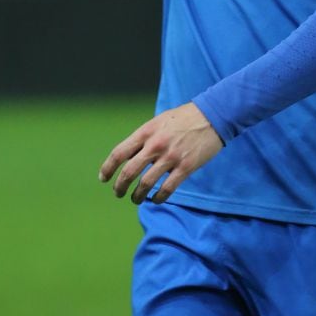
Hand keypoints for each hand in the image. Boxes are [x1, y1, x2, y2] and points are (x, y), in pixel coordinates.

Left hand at [99, 103, 223, 203]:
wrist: (212, 116)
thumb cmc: (184, 118)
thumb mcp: (158, 121)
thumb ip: (144, 137)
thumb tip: (130, 156)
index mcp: (146, 132)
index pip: (119, 153)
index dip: (108, 168)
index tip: (103, 178)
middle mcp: (155, 145)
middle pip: (129, 172)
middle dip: (120, 186)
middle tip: (118, 193)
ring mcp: (170, 157)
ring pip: (146, 184)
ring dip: (137, 196)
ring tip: (136, 199)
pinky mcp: (185, 167)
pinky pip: (167, 189)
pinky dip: (158, 198)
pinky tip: (155, 200)